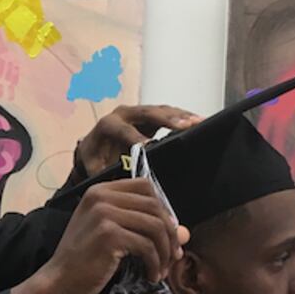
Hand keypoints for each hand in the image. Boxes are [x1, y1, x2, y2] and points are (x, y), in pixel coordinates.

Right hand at [46, 178, 186, 293]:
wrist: (59, 281)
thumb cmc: (84, 260)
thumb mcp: (114, 237)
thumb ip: (145, 229)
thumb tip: (185, 233)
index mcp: (100, 191)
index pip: (145, 186)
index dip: (163, 208)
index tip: (166, 232)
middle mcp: (102, 196)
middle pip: (154, 206)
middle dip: (170, 233)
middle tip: (173, 255)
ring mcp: (104, 213)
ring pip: (155, 226)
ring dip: (165, 251)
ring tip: (161, 269)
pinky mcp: (109, 234)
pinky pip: (147, 246)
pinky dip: (155, 264)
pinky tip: (151, 276)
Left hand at [73, 104, 202, 176]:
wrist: (94, 147)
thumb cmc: (95, 159)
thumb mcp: (95, 168)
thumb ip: (106, 173)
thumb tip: (122, 183)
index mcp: (108, 125)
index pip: (125, 130)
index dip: (137, 138)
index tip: (150, 146)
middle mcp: (124, 113)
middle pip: (148, 113)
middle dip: (167, 119)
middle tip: (186, 126)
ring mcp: (139, 112)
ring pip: (162, 110)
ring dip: (181, 116)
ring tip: (200, 122)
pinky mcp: (151, 115)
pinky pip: (169, 113)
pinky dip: (184, 117)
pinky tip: (200, 122)